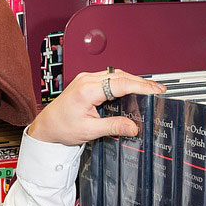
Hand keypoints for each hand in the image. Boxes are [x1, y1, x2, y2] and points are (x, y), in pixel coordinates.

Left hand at [28, 69, 166, 144]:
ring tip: (149, 90)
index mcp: (86, 89)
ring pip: (115, 74)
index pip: (119, 83)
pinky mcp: (87, 81)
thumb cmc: (62, 127)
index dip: (140, 86)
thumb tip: (133, 127)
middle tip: (158, 91)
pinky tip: (132, 89)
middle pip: (120, 75)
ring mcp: (86, 79)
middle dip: (141, 82)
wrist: (47, 126)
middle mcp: (86, 80)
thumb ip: (113, 127)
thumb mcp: (89, 131)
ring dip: (132, 81)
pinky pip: (109, 77)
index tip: (155, 91)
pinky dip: (123, 82)